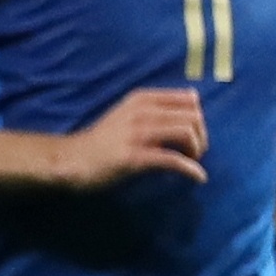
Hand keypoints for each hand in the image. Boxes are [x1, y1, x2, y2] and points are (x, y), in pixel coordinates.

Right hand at [63, 87, 207, 185]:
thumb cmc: (105, 140)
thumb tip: (194, 97)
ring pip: (186, 133)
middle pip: (193, 116)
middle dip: (202, 136)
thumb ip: (157, 107)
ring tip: (193, 161)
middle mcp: (141, 111)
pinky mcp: (134, 157)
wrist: (72, 159)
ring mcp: (137, 133)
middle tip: (196, 152)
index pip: (189, 99)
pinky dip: (191, 169)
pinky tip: (198, 177)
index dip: (199, 118)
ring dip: (197, 150)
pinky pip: (173, 160)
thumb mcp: (130, 113)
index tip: (196, 134)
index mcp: (142, 99)